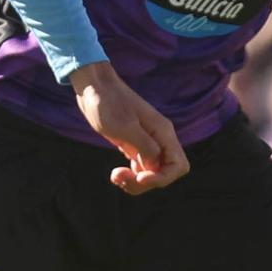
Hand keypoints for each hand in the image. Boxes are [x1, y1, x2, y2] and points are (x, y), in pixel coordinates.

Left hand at [72, 62, 187, 193]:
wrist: (93, 87)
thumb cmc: (106, 103)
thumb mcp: (124, 127)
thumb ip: (145, 147)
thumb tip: (155, 166)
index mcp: (162, 132)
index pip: (178, 166)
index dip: (161, 178)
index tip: (139, 178)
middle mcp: (159, 139)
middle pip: (165, 173)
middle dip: (145, 183)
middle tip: (120, 179)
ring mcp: (147, 142)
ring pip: (152, 173)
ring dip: (136, 182)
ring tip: (115, 176)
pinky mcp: (134, 144)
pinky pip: (141, 168)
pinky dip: (131, 176)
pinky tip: (116, 174)